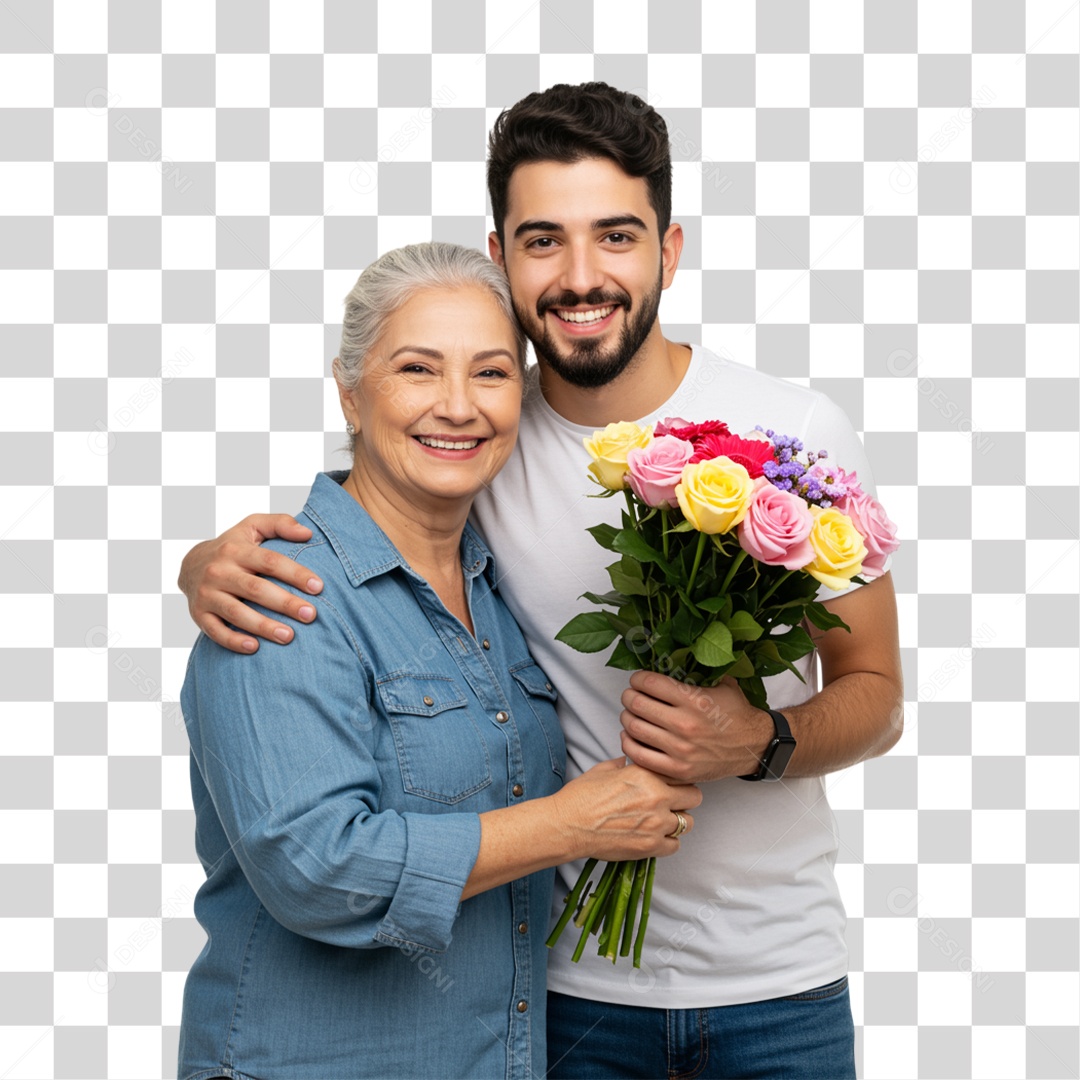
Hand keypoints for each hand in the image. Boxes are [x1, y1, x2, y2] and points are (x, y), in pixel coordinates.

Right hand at [177, 515, 321, 653]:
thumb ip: (280, 524)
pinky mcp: (199, 614)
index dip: (295, 574)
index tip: (318, 587)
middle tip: (310, 615)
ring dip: (263, 626)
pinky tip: (255, 648)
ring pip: (236, 613)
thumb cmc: (232, 547)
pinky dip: (234, 641)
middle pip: (255, 589)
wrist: (190, 565)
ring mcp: (207, 594)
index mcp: (235, 549)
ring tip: (289, 636)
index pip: (270, 561)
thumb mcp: (252, 526)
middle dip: (285, 603)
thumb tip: (307, 533)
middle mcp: (219, 571)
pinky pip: (215, 631)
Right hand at [552, 757, 701, 860]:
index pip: (681, 773)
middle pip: (694, 797)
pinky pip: (676, 845)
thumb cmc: (580, 797)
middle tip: (673, 802)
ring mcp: (656, 824)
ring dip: (678, 822)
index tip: (672, 783)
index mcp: (645, 774)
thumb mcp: (602, 770)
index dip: (677, 779)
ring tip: (663, 821)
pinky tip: (655, 837)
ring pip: (688, 823)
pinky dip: (668, 842)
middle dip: (685, 799)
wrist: (567, 826)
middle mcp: (656, 797)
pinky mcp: (650, 847)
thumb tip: (628, 759)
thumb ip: (622, 764)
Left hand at [619, 672, 772, 782]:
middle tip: (630, 695)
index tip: (637, 679)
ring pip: (634, 728)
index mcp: (694, 700)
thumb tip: (672, 655)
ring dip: (627, 717)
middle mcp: (685, 724)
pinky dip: (628, 743)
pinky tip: (630, 735)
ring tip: (631, 713)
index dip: (638, 678)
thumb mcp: (723, 684)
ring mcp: (680, 750)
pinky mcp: (678, 770)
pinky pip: (639, 755)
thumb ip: (698, 670)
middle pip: (637, 704)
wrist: (754, 747)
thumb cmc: (737, 715)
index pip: (650, 683)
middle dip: (629, 696)